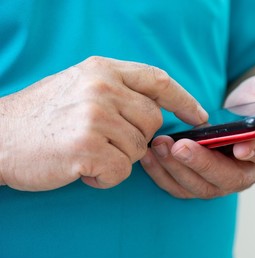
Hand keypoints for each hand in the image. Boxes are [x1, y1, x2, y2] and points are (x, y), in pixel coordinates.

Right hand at [0, 56, 207, 190]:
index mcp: (103, 69)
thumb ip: (119, 91)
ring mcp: (94, 116)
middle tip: (107, 142)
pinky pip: (120, 172)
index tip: (199, 116)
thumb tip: (156, 109)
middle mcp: (102, 88)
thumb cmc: (43, 115)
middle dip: (137, 138)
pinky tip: (82, 169)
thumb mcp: (80, 85)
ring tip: (87, 153)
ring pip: (138, 150)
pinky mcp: (86, 147)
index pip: (158, 80)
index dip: (184, 99)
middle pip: (152, 121)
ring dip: (117, 159)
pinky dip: (105, 178)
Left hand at [140, 64, 254, 198]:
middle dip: (202, 164)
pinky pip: (182, 187)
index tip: (241, 146)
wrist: (241, 122)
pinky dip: (164, 176)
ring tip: (158, 147)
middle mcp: (247, 172)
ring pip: (200, 187)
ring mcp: (222, 181)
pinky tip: (150, 157)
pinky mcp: (201, 182)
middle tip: (178, 146)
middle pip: (226, 178)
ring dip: (177, 170)